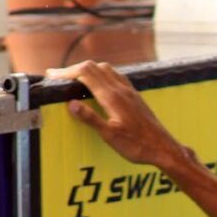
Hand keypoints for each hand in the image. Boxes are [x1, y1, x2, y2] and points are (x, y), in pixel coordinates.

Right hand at [45, 60, 186, 169]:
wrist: (165, 149)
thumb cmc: (138, 146)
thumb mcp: (110, 136)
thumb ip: (90, 118)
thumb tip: (70, 103)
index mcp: (112, 97)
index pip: (85, 72)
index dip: (66, 71)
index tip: (51, 75)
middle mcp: (122, 90)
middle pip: (94, 67)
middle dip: (74, 69)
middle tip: (58, 77)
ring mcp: (131, 92)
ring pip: (107, 69)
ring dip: (89, 70)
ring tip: (75, 79)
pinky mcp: (136, 97)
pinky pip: (117, 77)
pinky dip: (103, 75)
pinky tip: (100, 85)